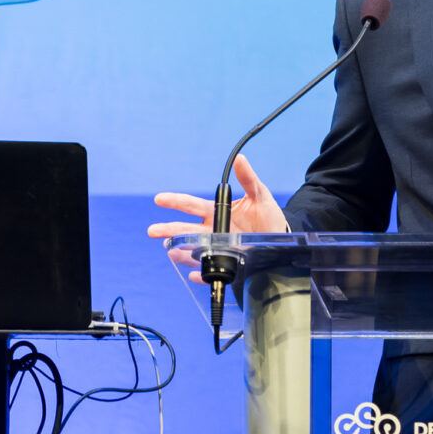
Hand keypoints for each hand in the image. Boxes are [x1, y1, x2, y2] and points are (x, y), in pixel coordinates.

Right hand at [146, 154, 288, 281]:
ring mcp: (218, 247)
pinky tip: (194, 274)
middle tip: (153, 230)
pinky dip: (201, 273)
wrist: (279, 237)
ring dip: (180, 251)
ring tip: (171, 252)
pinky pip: (211, 268)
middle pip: (186, 229)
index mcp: (217, 212)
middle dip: (169, 230)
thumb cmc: (267, 215)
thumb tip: (240, 159)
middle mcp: (213, 230)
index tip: (159, 199)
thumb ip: (248, 179)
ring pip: (193, 249)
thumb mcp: (260, 195)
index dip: (176, 201)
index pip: (192, 205)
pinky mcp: (226, 262)